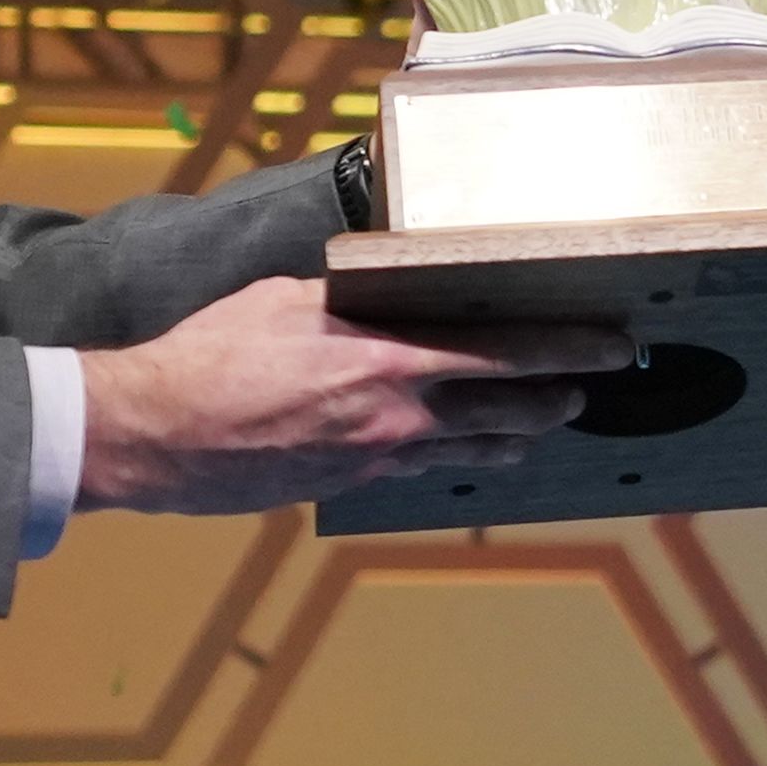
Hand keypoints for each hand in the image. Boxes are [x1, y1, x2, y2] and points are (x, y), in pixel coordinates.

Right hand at [75, 277, 633, 515]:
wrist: (152, 436)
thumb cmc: (209, 354)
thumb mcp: (288, 298)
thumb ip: (353, 295)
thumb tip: (387, 282)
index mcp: (391, 360)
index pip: (511, 353)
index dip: (573, 350)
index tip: (615, 345)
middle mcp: (399, 415)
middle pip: (513, 411)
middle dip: (561, 400)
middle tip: (593, 388)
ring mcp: (379, 457)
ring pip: (476, 450)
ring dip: (519, 435)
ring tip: (546, 422)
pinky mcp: (354, 483)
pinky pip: (426, 469)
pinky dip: (457, 456)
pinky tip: (466, 449)